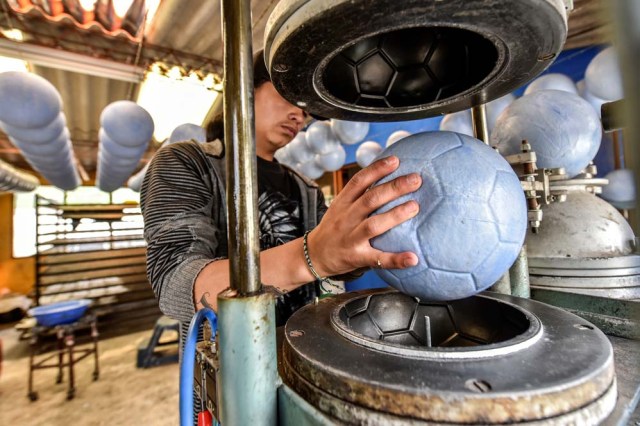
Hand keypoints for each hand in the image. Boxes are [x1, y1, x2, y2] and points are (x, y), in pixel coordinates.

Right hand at [307, 155, 420, 276]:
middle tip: (416, 179)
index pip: (358, 182)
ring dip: (395, 215)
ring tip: (414, 207)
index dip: (377, 169)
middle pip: (370, 199)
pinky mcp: (356, 258)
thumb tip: (386, 178)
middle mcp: (346, 219)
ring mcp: (351, 239)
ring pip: (373, 225)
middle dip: (394, 188)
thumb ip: (358, 195)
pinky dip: (396, 259)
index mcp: (342, 204)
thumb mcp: (339, 208)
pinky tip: (413, 258)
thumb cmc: (333, 229)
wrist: (313, 256)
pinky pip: (378, 259)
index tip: (395, 160)